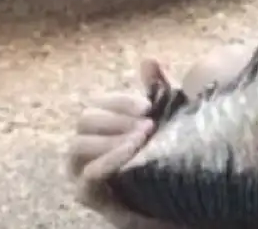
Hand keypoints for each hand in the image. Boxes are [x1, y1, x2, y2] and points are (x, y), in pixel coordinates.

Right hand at [67, 59, 180, 228]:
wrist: (179, 197)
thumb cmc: (168, 153)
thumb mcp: (170, 118)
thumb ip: (160, 89)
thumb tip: (149, 60)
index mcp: (104, 122)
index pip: (99, 102)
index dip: (120, 101)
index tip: (147, 106)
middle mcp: (87, 142)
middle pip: (86, 120)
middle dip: (116, 119)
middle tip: (147, 125)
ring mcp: (82, 168)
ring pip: (79, 145)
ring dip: (111, 139)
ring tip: (141, 138)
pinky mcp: (87, 193)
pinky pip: (87, 175)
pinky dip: (108, 161)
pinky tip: (131, 154)